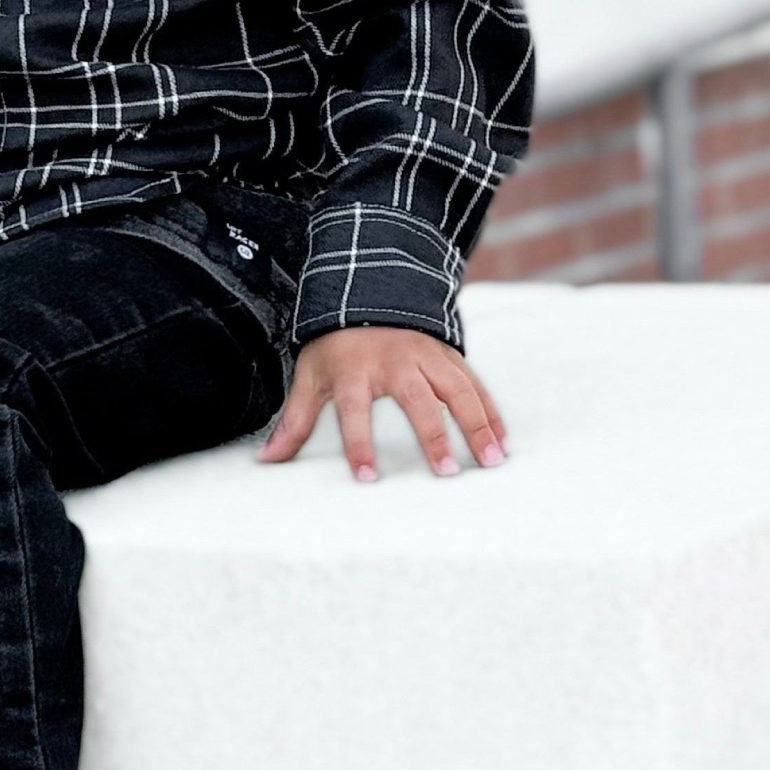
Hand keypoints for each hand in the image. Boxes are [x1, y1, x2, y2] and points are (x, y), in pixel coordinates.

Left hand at [253, 324, 508, 484]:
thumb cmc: (335, 346)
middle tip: (446, 473)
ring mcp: (426, 356)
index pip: (354, 411)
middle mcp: (394, 362)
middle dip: (433, 436)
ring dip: (477, 425)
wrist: (366, 291)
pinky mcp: (448, 355)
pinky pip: (475, 383)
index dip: (359, 444)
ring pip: (457, 390)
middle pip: (417, 400)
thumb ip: (295, 420)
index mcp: (355, 370)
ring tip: (492, 460)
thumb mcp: (310, 376)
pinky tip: (503, 439)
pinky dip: (491, 411)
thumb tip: (266, 459)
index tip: (368, 478)